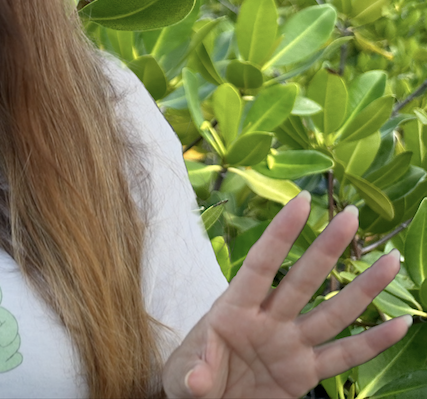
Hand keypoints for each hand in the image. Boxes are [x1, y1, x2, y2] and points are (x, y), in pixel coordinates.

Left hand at [163, 190, 411, 397]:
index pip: (260, 265)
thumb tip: (198, 381)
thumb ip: (192, 375)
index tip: (300, 201)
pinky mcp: (304, 374)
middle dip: (326, 249)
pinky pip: (344, 357)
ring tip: (391, 261)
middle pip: (302, 281)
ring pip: (331, 314)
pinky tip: (401, 325)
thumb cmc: (188, 381)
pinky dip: (373, 343)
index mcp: (232, 311)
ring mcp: (289, 345)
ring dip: (362, 289)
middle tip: (351, 215)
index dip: (279, 235)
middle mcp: (267, 321)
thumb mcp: (181, 377)